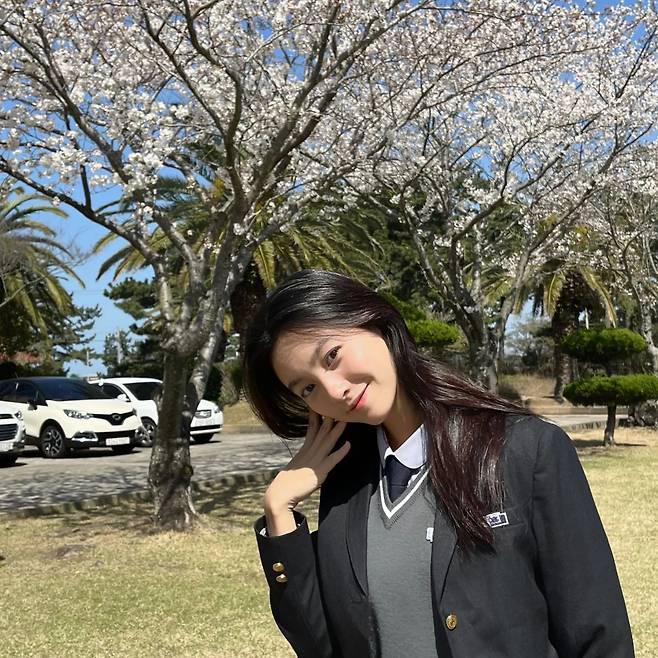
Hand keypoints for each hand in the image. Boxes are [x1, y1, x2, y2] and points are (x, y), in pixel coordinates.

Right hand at [264, 411, 349, 526]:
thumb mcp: (296, 466)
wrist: (278, 495)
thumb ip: (303, 460)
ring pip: (328, 441)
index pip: (312, 429)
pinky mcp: (319, 472)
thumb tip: (306, 456)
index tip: (322, 404)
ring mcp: (315, 461)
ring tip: (346, 420)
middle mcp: (310, 452)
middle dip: (330, 417)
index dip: (318, 416)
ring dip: (337, 430)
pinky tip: (348, 445)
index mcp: (304, 450)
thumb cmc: (286, 484)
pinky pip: (332, 460)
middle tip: (337, 404)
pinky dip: (340, 452)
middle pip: (321, 431)